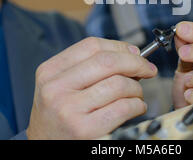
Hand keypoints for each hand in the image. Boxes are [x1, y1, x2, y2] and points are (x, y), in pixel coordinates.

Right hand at [26, 37, 157, 138]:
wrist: (44, 146)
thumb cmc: (59, 114)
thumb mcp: (62, 85)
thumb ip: (89, 66)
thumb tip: (132, 52)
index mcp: (49, 71)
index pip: (92, 46)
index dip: (120, 47)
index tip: (136, 53)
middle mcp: (56, 89)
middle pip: (107, 62)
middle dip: (136, 63)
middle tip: (148, 69)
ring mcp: (69, 110)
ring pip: (118, 85)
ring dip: (137, 88)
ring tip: (136, 95)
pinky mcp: (84, 130)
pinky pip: (123, 108)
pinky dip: (137, 105)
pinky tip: (136, 108)